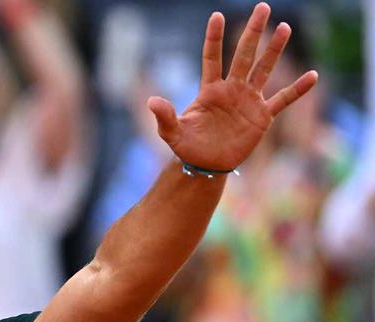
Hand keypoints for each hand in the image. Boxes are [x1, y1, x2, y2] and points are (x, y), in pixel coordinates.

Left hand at [147, 3, 317, 172]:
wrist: (206, 165)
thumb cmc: (188, 146)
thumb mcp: (172, 133)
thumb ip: (164, 116)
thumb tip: (151, 101)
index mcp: (210, 89)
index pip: (212, 57)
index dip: (213, 38)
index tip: (216, 15)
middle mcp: (232, 89)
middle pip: (244, 55)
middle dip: (252, 32)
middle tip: (262, 7)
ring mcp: (249, 100)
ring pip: (264, 69)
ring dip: (274, 50)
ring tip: (284, 27)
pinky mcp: (263, 116)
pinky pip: (283, 99)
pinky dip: (297, 89)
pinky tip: (313, 75)